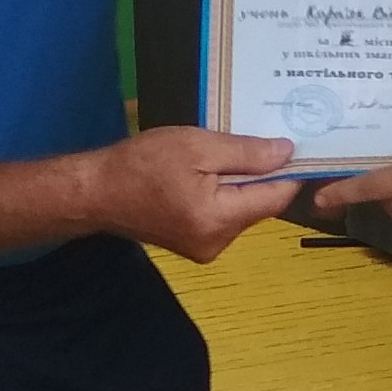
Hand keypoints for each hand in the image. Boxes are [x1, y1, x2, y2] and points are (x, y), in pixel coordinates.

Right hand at [88, 122, 297, 263]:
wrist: (96, 193)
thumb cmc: (141, 164)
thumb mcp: (196, 146)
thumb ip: (246, 152)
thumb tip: (288, 153)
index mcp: (220, 219)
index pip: (276, 197)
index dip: (289, 170)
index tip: (295, 144)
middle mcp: (219, 242)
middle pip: (260, 205)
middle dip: (261, 175)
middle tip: (254, 141)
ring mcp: (206, 249)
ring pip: (242, 211)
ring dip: (239, 184)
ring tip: (218, 158)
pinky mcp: (195, 246)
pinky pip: (224, 217)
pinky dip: (223, 195)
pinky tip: (205, 176)